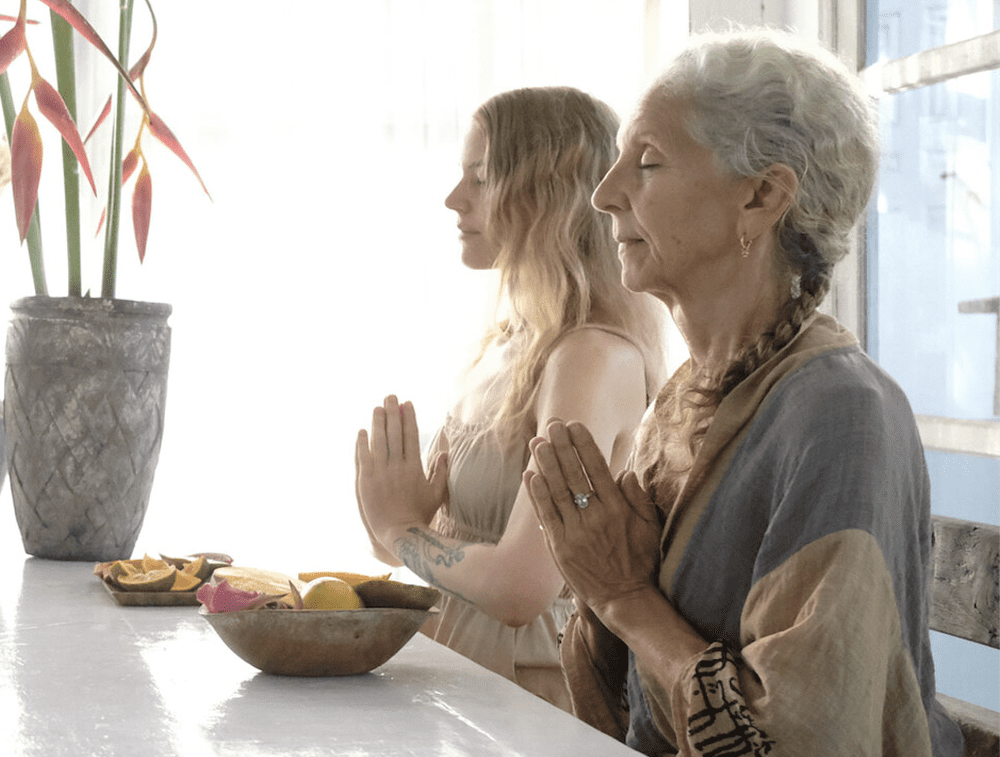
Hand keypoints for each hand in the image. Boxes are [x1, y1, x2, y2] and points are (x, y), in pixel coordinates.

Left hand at [355, 395, 448, 550]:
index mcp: (414, 467)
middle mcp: (397, 466)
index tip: (407, 403)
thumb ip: (440, 473)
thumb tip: (443, 454)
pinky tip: (363, 431)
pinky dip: (362, 443)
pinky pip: (363, 457)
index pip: (411, 435)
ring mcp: (380, 473)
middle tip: (391, 397)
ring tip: (377, 408)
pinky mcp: (365, 481)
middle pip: (394, 433)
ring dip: (378, 422)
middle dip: (393, 412)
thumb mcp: (437, 495)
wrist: (399, 533)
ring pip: (378, 441)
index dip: (409, 418)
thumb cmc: (420, 515)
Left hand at [525, 419, 661, 621]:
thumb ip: (639, 497)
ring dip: (545, 464)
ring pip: (557, 490)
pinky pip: (546, 514)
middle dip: (561, 446)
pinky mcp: (560, 547)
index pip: (597, 468)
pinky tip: (530, 475)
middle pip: (574, 473)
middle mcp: (595, 516)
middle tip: (552, 424)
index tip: (574, 425)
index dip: (583, 444)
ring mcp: (575, 532)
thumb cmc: (641, 562)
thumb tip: (625, 471)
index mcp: (617, 508)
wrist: (624, 600)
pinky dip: (537, 494)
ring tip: (538, 442)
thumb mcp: (649, 527)